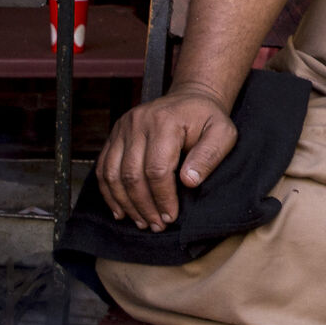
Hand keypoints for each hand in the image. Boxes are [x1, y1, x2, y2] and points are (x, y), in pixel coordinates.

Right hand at [96, 88, 237, 231]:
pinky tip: (120, 210)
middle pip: (132, 174)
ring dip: (125, 203)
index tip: (170, 217)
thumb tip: (189, 181)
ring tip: (141, 222)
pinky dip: (109, 192)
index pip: (157, 169)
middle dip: (144, 206)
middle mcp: (137, 123)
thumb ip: (209, 156)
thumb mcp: (222, 133)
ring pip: (112, 174)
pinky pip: (103, 167)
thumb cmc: (207, 119)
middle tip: (156, 226)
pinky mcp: (115, 135)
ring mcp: (122, 128)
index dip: (162, 197)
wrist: (190, 98)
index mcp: (164, 122)